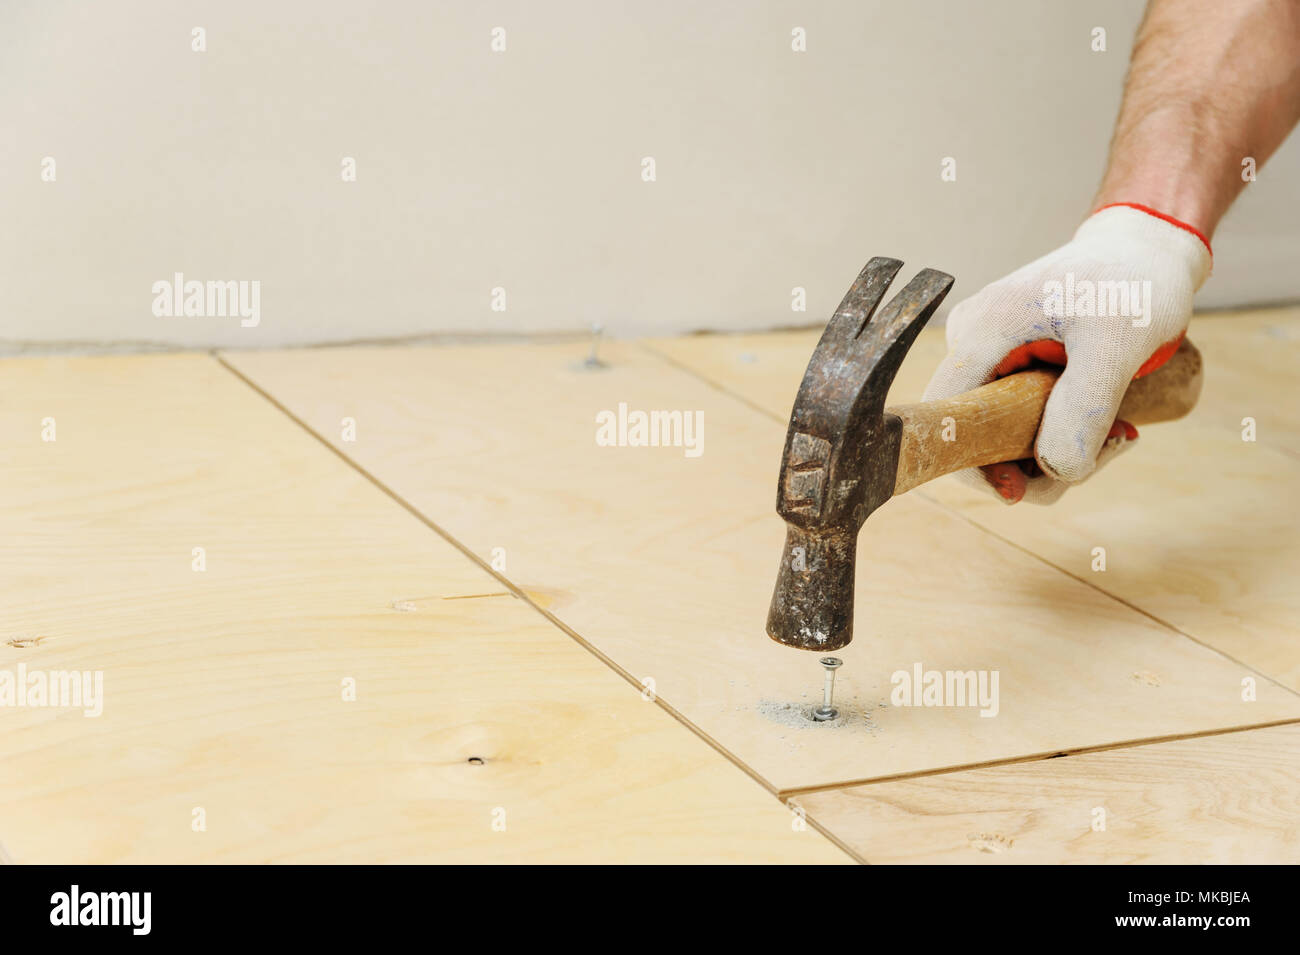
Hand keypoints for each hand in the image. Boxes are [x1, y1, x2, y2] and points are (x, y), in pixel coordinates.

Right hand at [923, 204, 1211, 503]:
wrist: (1148, 249)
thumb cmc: (1134, 280)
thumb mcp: (1117, 343)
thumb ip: (1084, 407)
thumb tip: (1057, 471)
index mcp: (980, 333)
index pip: (948, 421)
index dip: (976, 467)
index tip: (1024, 488)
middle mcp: (973, 345)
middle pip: (980, 434)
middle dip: (1039, 463)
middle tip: (1111, 448)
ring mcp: (991, 354)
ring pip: (1006, 432)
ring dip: (1060, 451)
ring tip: (1122, 432)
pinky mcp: (1012, 362)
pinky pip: (1023, 416)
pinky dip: (1064, 432)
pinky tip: (1110, 423)